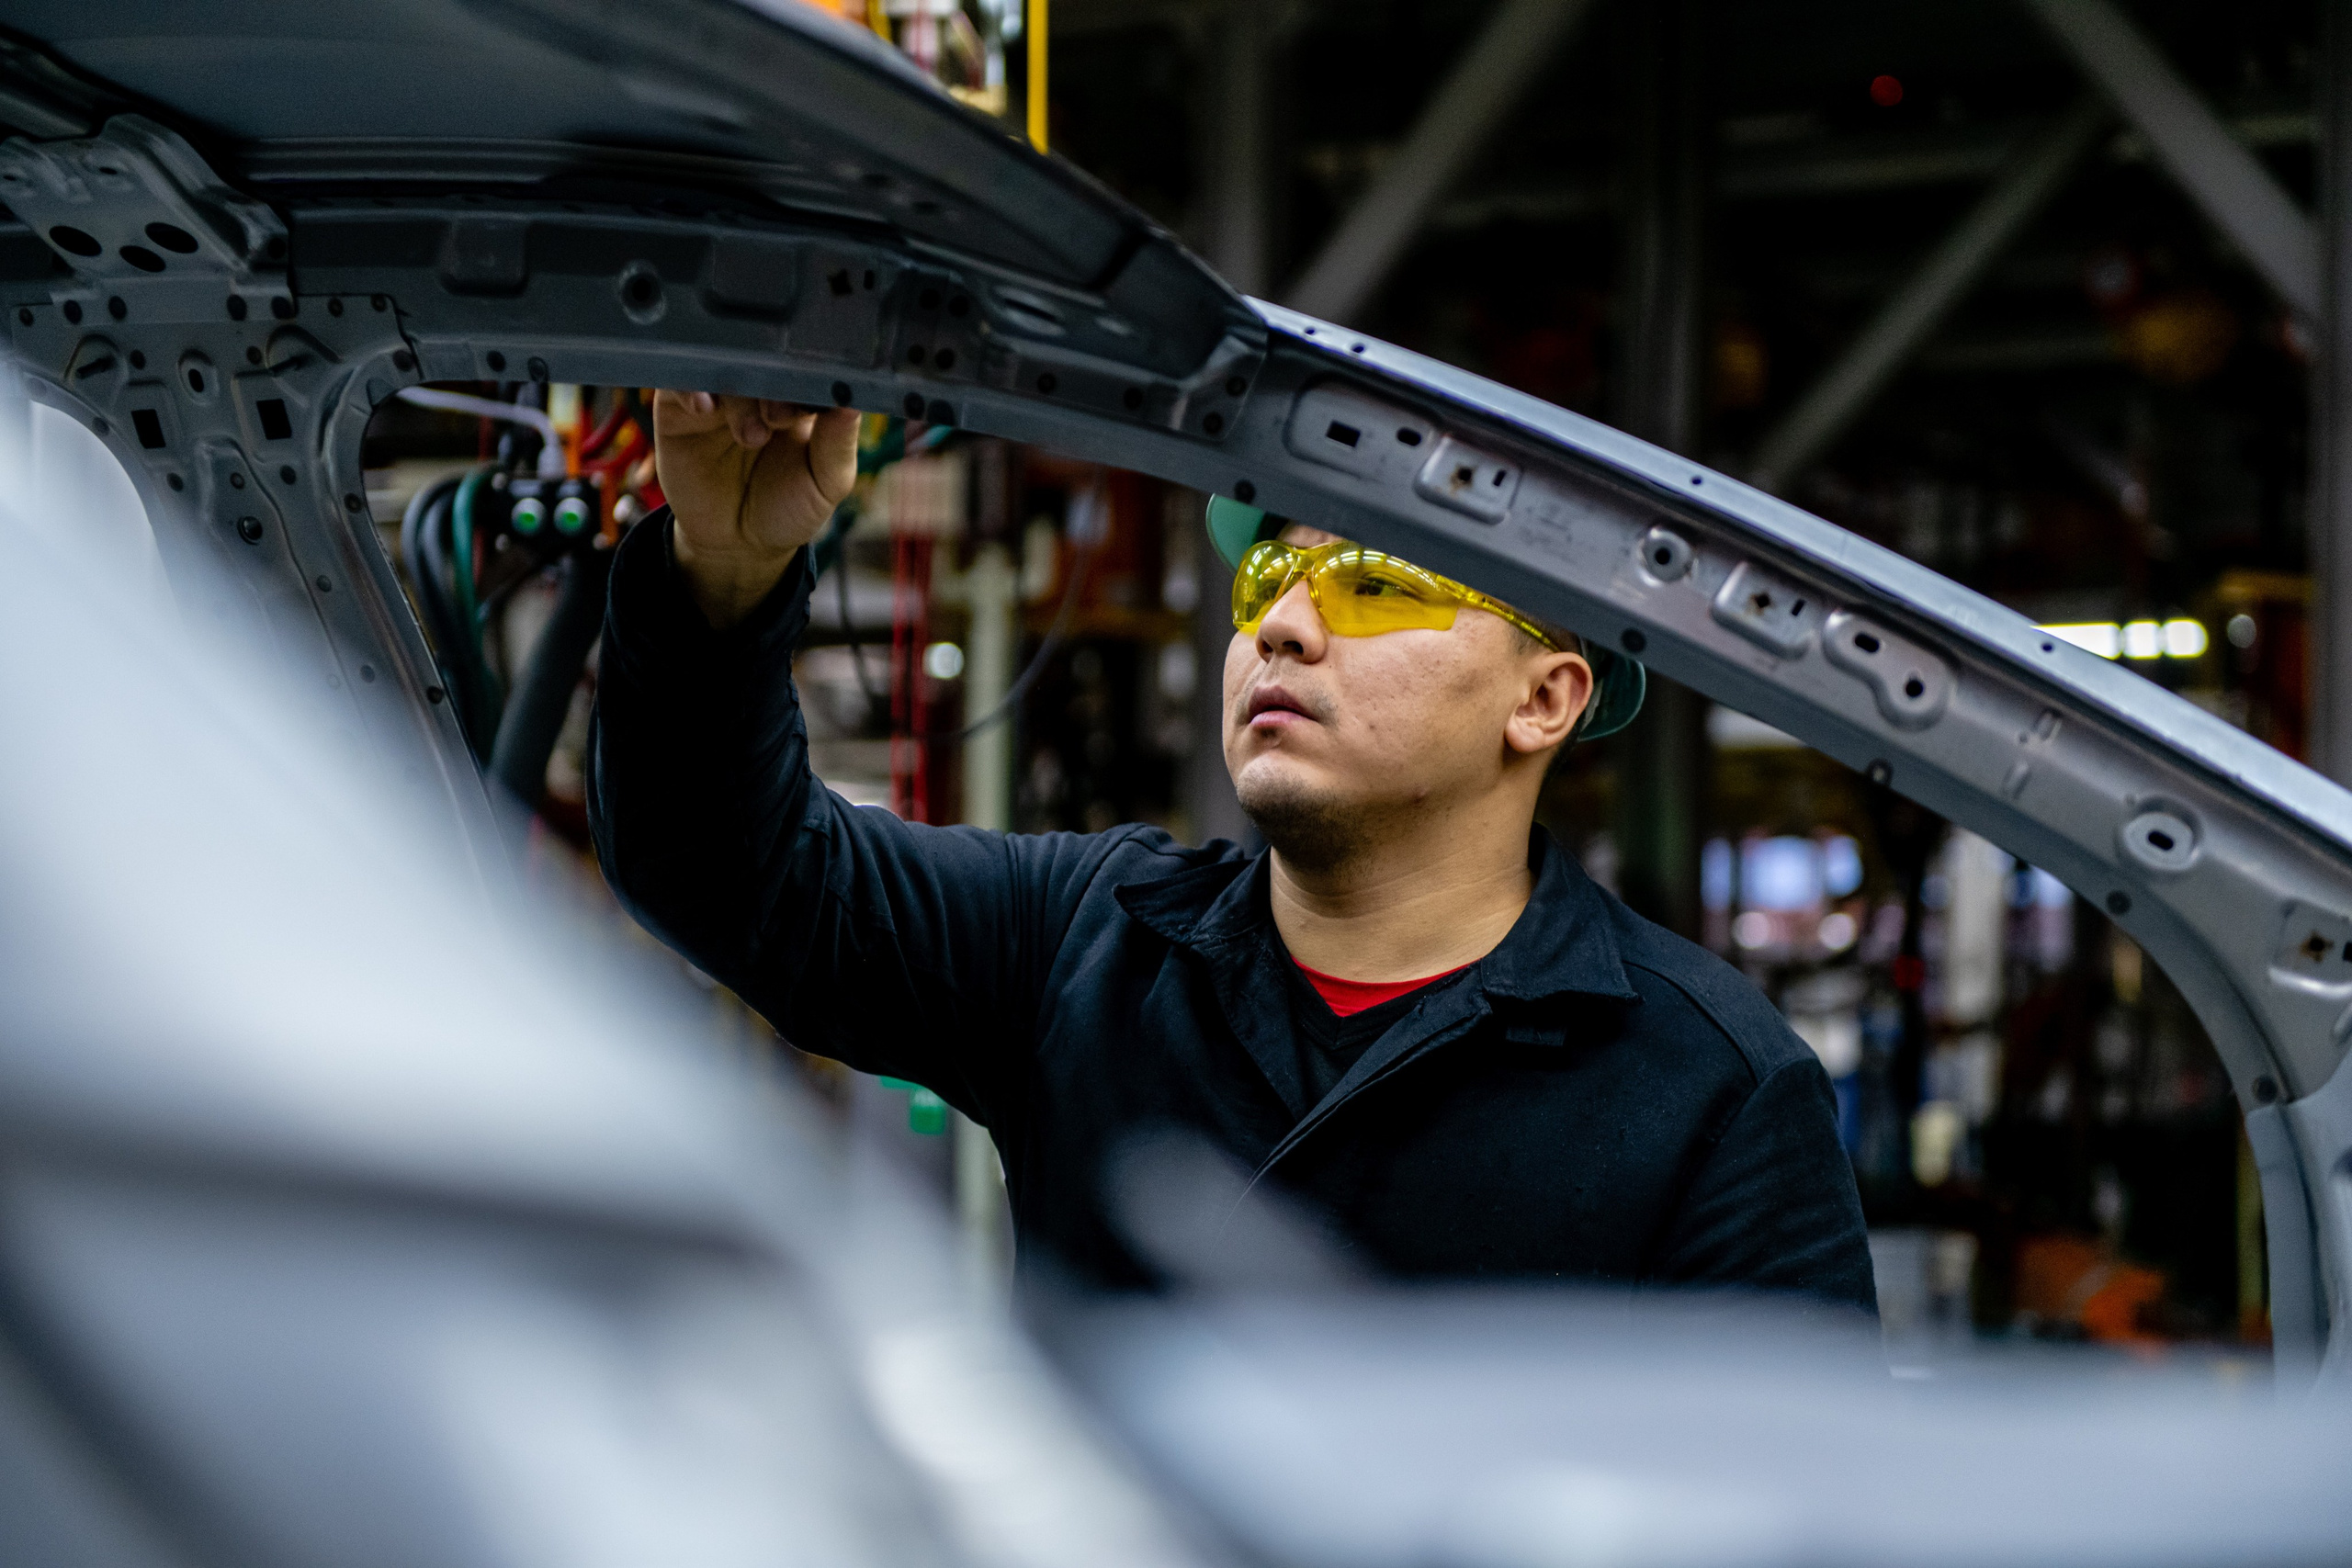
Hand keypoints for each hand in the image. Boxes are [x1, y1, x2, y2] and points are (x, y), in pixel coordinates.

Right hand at [653, 391, 859, 628]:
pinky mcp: (679, 410)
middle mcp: (757, 391)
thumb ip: (838, 442)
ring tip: (751, 436)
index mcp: (798, 398)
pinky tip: (704, 409)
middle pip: (762, 362)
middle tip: (779, 419)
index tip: (813, 401)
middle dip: (773, 385)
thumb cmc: (789, 508)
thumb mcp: (825, 482)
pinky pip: (678, 385)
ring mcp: (718, 397)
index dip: (808, 379)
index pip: (804, 369)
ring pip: (722, 368)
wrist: (738, 545)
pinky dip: (689, 389)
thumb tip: (853, 401)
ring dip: (737, 396)